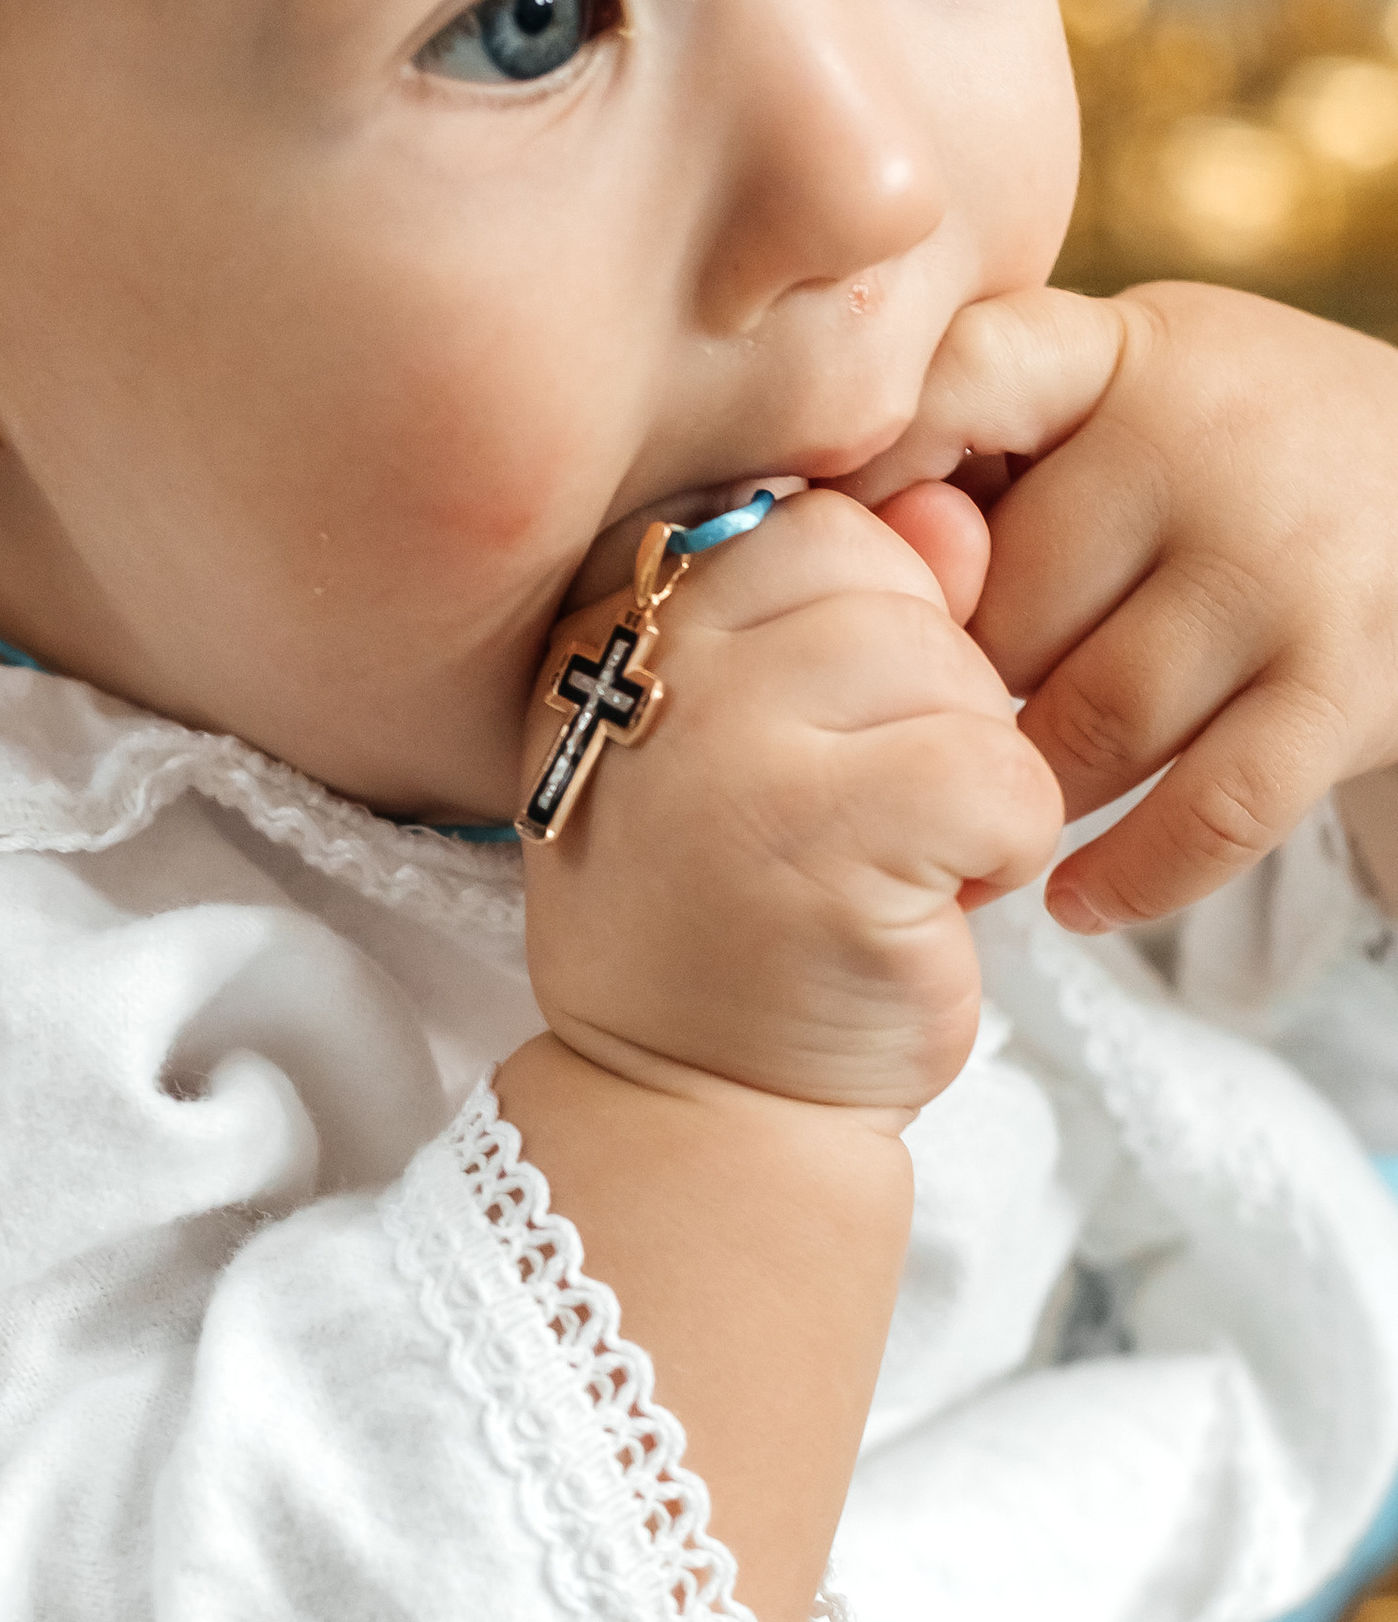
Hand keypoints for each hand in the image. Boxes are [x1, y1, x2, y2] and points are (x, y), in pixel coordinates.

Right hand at [518, 490, 1061, 1116]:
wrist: (700, 1114)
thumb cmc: (741, 922)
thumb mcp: (771, 736)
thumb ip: (855, 607)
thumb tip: (954, 507)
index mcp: (615, 632)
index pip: (812, 529)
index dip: (872, 629)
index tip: (831, 741)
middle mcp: (649, 674)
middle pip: (894, 586)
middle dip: (928, 703)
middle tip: (866, 818)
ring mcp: (724, 754)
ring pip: (959, 675)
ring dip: (970, 781)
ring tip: (891, 864)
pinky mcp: (820, 844)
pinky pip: (1003, 773)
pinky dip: (1006, 848)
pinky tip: (934, 903)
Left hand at [846, 282, 1397, 934]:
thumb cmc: (1248, 461)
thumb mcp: (1141, 392)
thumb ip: (998, 434)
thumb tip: (803, 531)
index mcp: (1130, 355)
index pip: (959, 381)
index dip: (868, 476)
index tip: (815, 565)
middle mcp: (1205, 447)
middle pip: (998, 605)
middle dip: (953, 691)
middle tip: (925, 741)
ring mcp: (1282, 571)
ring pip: (1080, 724)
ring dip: (1025, 789)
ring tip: (995, 814)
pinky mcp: (1346, 689)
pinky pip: (1201, 814)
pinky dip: (1127, 875)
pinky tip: (1077, 896)